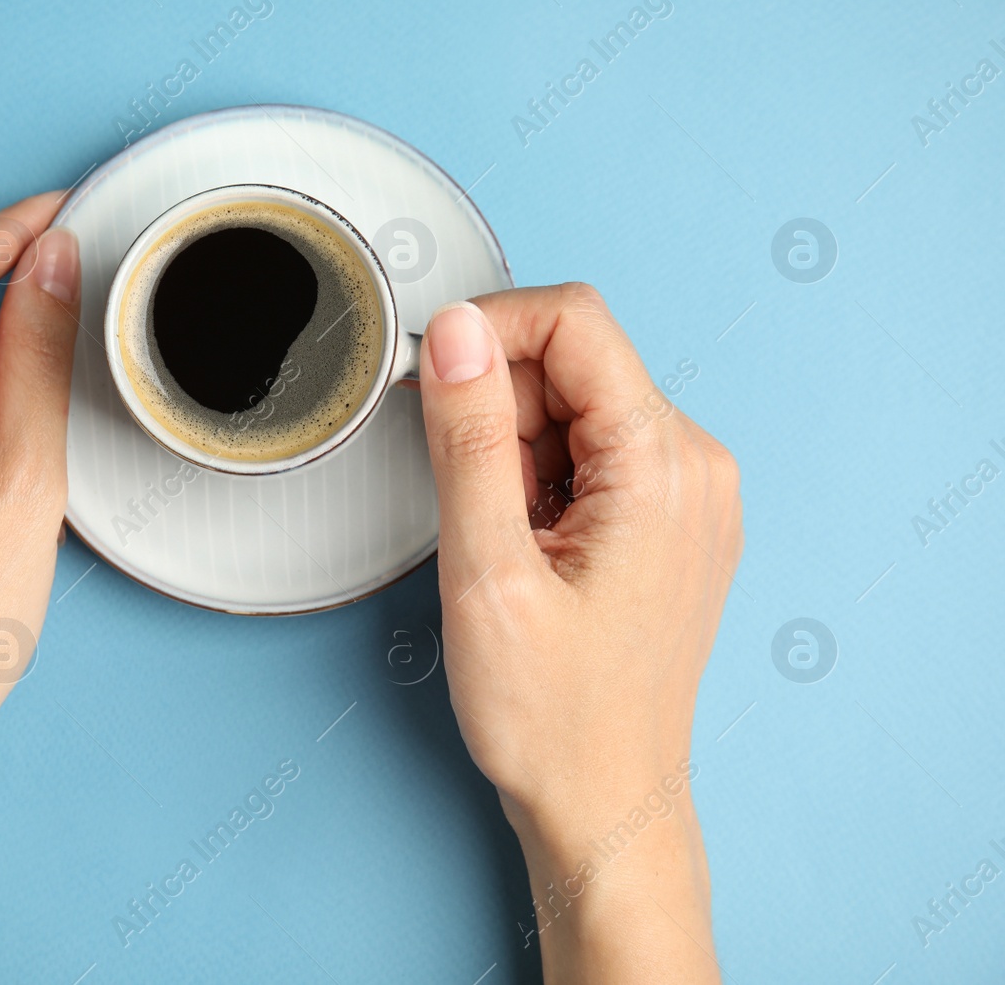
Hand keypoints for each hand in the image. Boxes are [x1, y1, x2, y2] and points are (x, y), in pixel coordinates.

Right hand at [418, 284, 741, 983]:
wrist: (604, 804)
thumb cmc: (555, 716)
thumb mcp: (488, 571)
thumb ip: (471, 438)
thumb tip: (456, 331)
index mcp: (663, 465)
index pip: (573, 320)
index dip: (487, 330)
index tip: (431, 380)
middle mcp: (695, 466)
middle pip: (574, 361)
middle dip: (499, 407)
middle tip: (472, 503)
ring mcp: (689, 494)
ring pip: (577, 406)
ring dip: (517, 450)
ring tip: (505, 543)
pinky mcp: (669, 520)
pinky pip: (592, 452)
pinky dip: (540, 480)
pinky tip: (528, 549)